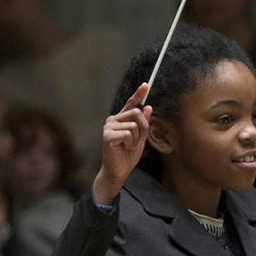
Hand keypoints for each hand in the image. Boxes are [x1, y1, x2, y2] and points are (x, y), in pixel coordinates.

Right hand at [94, 83, 152, 204]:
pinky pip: (128, 133)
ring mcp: (108, 127)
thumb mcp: (140, 138)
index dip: (138, 94)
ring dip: (136, 139)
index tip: (145, 84)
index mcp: (120, 119)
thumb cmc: (127, 155)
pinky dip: (131, 143)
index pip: (130, 104)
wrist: (118, 171)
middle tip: (137, 141)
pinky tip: (124, 148)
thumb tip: (149, 107)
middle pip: (136, 113)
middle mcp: (112, 120)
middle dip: (143, 128)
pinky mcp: (107, 136)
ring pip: (134, 125)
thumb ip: (143, 123)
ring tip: (129, 146)